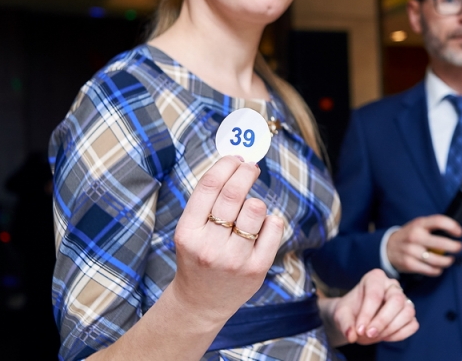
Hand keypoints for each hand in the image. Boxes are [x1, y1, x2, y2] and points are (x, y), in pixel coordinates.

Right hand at [168, 156, 284, 325]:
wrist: (200, 303)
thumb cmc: (198, 257)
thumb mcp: (191, 231)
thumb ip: (207, 202)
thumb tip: (235, 163)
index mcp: (188, 232)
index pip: (209, 186)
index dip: (226, 165)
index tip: (236, 158)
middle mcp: (209, 245)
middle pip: (233, 193)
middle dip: (246, 172)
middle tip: (251, 167)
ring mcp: (233, 259)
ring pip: (255, 208)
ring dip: (256, 201)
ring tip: (251, 207)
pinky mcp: (255, 269)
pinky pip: (273, 228)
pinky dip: (271, 220)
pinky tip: (264, 224)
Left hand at [327, 269, 417, 345]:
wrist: (355, 321)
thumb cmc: (349, 312)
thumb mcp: (341, 315)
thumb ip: (345, 324)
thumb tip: (351, 335)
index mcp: (374, 278)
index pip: (375, 294)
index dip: (368, 313)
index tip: (359, 329)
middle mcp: (392, 286)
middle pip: (397, 300)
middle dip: (382, 320)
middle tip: (369, 334)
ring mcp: (403, 299)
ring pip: (408, 312)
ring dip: (391, 328)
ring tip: (375, 336)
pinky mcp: (408, 315)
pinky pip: (413, 325)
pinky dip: (400, 334)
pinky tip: (385, 337)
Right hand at [386, 215, 461, 275]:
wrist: (388, 247)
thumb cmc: (409, 235)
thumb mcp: (418, 225)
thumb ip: (432, 227)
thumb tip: (454, 231)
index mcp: (419, 224)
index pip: (439, 221)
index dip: (452, 226)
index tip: (459, 232)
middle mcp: (415, 236)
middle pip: (440, 243)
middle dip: (454, 246)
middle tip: (458, 247)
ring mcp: (411, 251)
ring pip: (436, 260)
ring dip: (447, 261)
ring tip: (450, 260)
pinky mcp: (409, 264)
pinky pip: (429, 270)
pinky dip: (437, 270)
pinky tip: (439, 268)